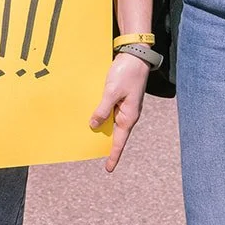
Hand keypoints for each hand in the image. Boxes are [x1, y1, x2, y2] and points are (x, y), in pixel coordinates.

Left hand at [89, 53, 148, 171]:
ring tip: (89, 135)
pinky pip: (110, 110)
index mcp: (129, 116)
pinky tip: (93, 115)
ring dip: (102, 127)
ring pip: (112, 122)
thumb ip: (103, 109)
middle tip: (94, 153)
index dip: (113, 155)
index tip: (108, 168)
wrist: (135, 56)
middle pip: (115, 134)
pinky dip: (102, 114)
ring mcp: (124, 106)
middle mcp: (128, 114)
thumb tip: (94, 125)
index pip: (120, 141)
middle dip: (106, 143)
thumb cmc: (126, 73)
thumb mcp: (111, 92)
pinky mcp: (121, 97)